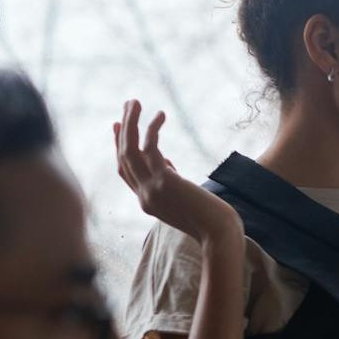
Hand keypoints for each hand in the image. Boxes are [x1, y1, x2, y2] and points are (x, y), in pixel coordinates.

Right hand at [114, 100, 239, 247]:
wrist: (220, 236)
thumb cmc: (212, 220)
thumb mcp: (185, 199)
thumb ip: (172, 182)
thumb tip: (167, 164)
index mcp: (147, 202)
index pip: (125, 172)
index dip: (119, 148)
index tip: (119, 127)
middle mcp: (143, 197)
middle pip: (123, 158)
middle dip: (123, 129)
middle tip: (127, 105)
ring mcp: (151, 191)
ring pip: (129, 151)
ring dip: (130, 123)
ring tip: (134, 102)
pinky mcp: (164, 182)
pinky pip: (150, 149)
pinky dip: (152, 129)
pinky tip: (160, 115)